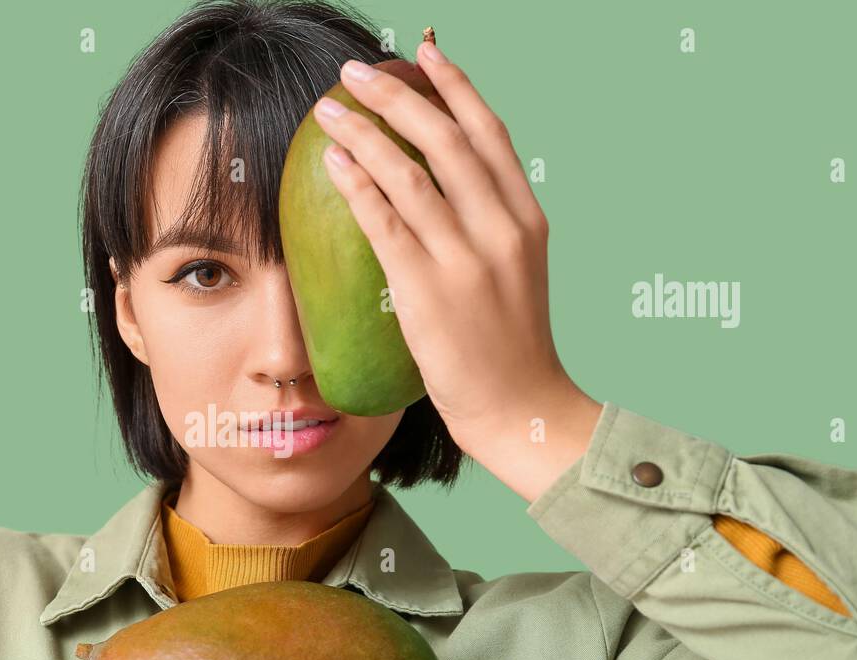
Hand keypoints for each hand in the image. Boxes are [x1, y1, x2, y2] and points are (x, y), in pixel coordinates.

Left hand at [313, 41, 601, 499]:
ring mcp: (467, 259)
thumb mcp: (517, 271)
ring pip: (412, 173)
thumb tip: (446, 187)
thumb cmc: (511, 345)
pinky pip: (387, 223)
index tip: (422, 54)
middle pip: (447, 138)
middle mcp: (502, 228)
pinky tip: (335, 160)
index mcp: (526, 219)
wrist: (522, 407)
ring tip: (329, 109)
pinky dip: (359, 185)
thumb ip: (491, 226)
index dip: (454, 86)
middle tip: (355, 71)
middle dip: (397, 94)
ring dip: (365, 132)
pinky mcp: (429, 290)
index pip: (489, 134)